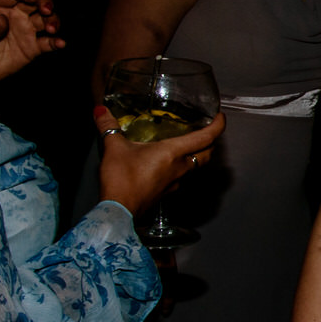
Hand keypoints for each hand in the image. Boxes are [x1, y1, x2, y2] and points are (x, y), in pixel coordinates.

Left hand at [0, 0, 63, 87]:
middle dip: (45, 2)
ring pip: (45, 19)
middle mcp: (15, 14)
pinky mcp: (33, 46)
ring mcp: (26, 29)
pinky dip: (56, 42)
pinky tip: (60, 43)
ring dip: (53, 20)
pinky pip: (48, 42)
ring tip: (52, 29)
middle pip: (35, 1)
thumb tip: (3, 20)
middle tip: (47, 10)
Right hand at [93, 104, 226, 218]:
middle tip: (207, 130)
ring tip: (191, 144)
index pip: (205, 137)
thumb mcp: (113, 148)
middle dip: (211, 141)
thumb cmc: (121, 180)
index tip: (220, 117)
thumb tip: (100, 110)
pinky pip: (182, 177)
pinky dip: (183, 167)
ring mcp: (175, 182)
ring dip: (199, 155)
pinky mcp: (166, 192)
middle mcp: (179, 168)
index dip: (217, 126)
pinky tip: (171, 164)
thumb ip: (107, 126)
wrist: (119, 211)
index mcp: (172, 153)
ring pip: (196, 166)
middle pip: (206, 154)